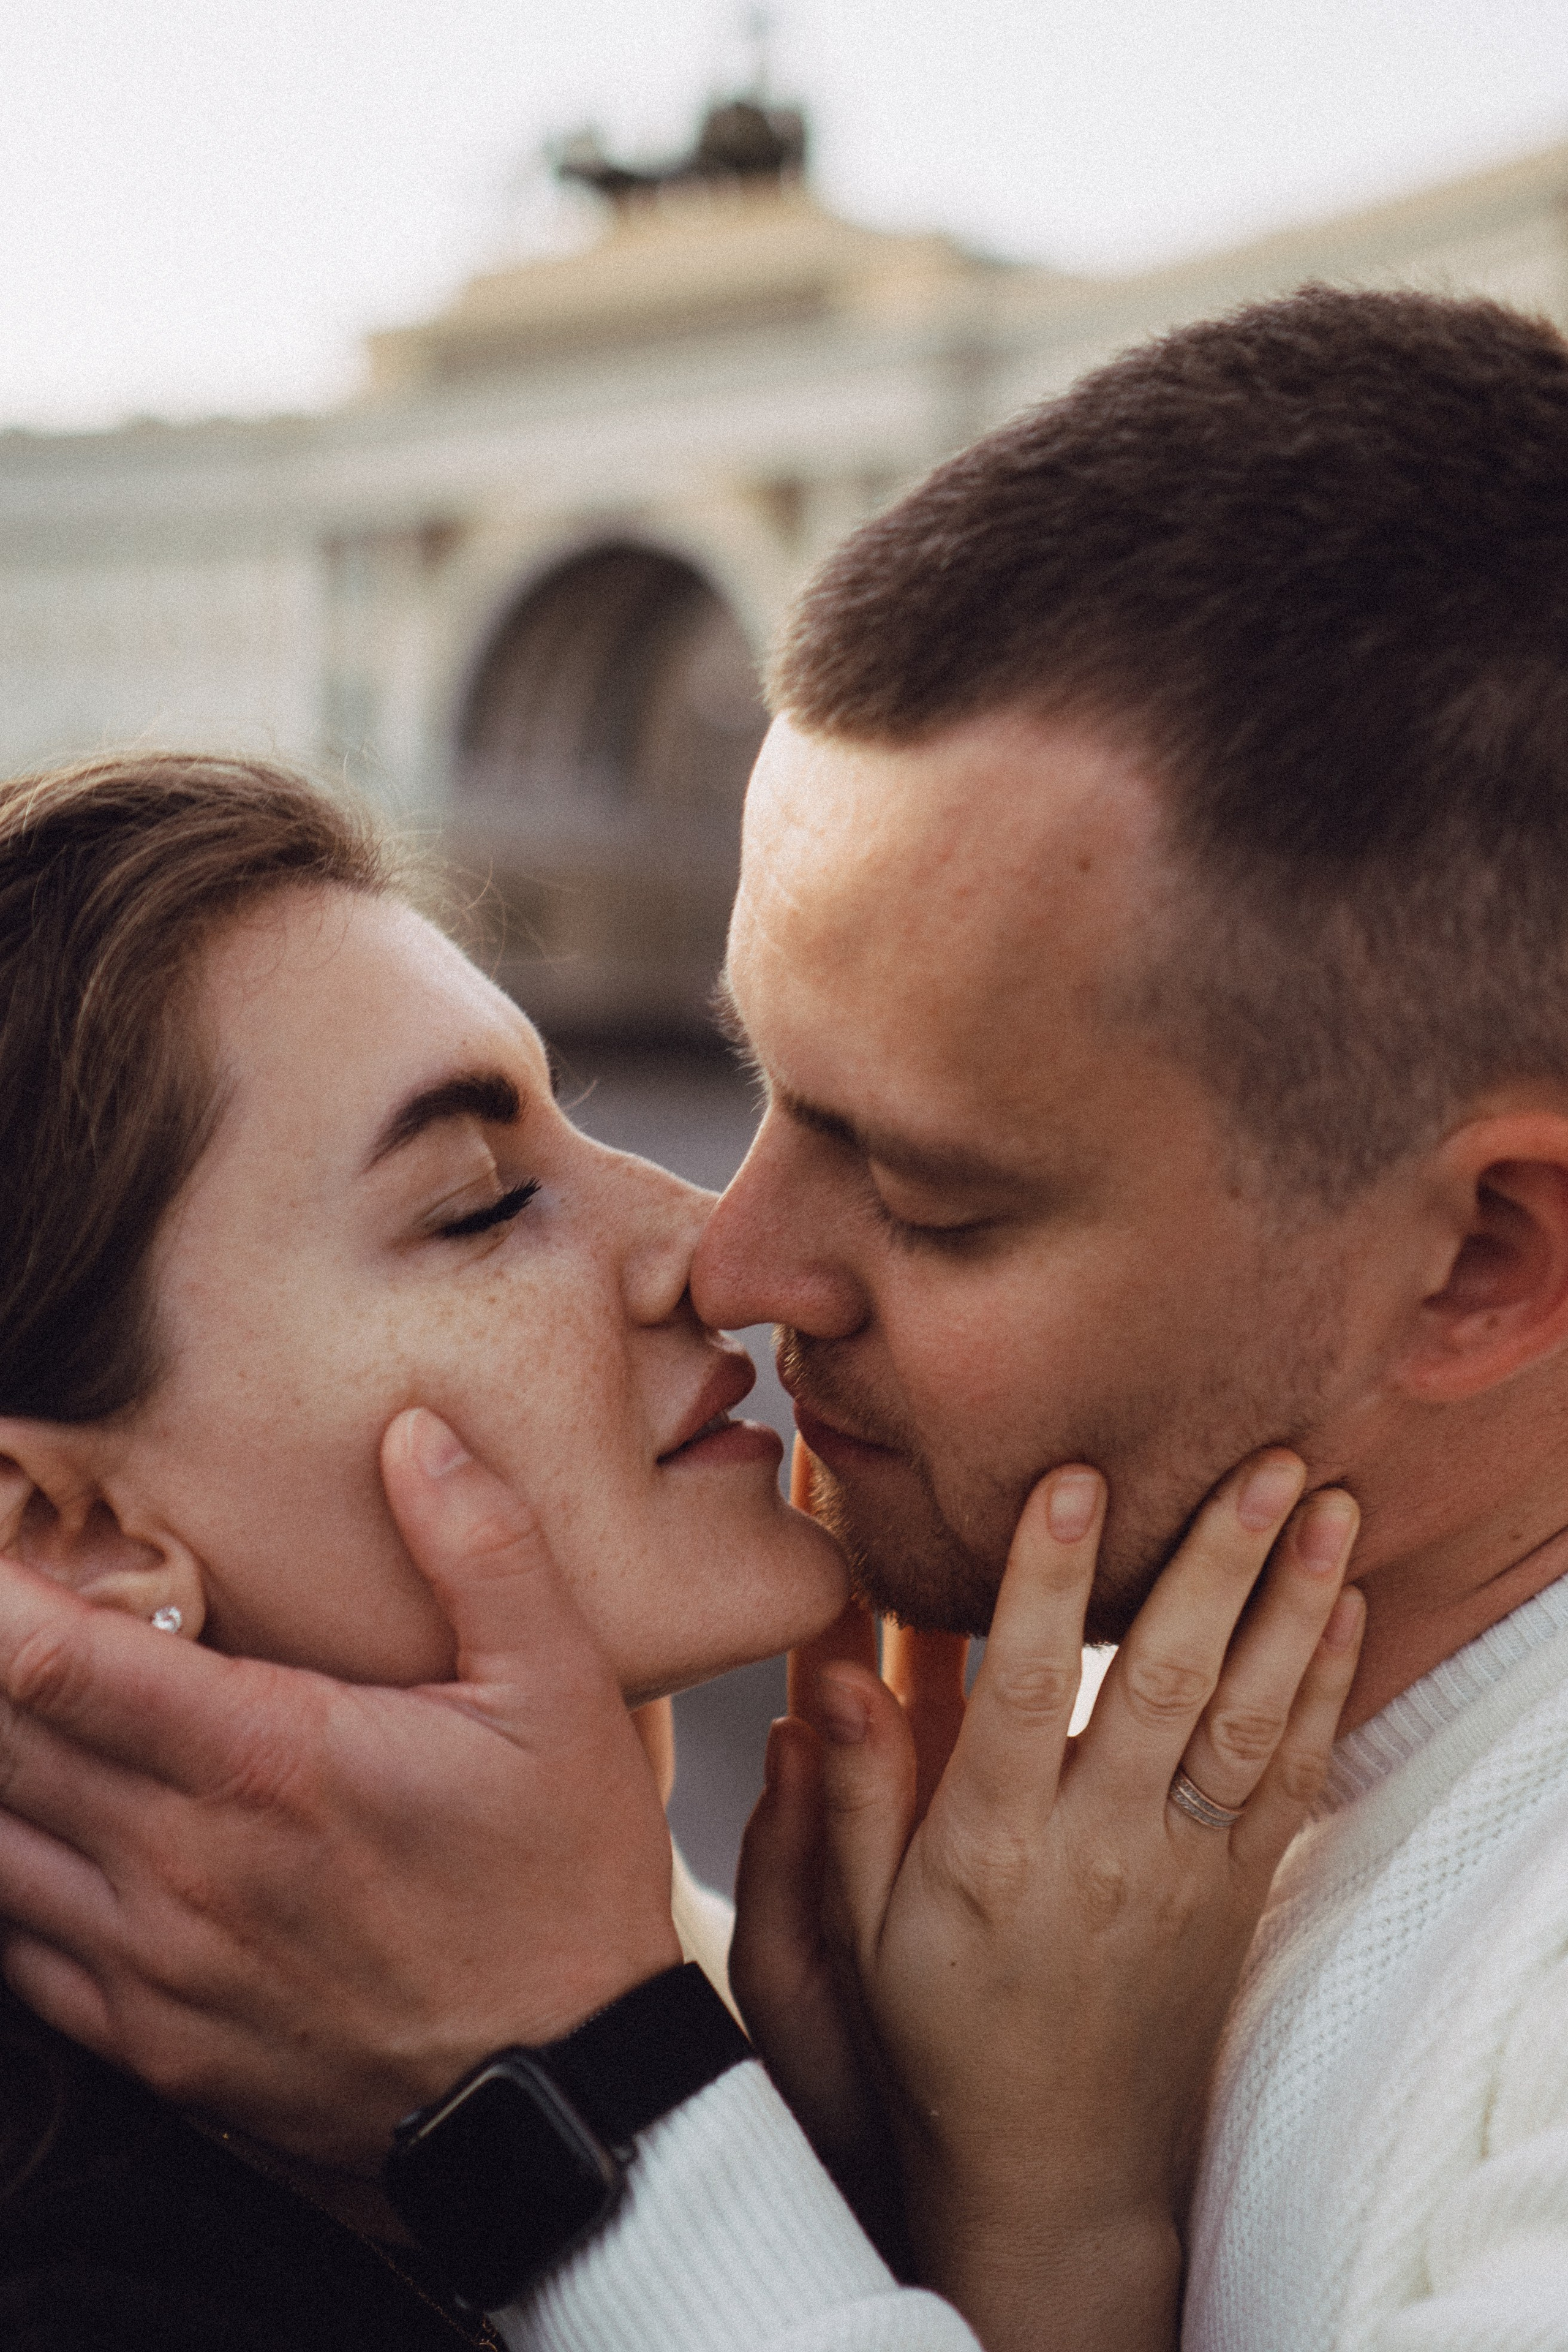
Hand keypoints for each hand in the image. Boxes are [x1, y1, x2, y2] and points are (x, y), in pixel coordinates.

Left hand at [0, 1407, 680, 2170]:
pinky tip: (38, 1826)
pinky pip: (19, 1946)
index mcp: (268, 1761)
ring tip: (18, 1705)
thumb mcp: (560, 1693)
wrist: (566, 2107)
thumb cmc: (561, 1887)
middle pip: (0, 1741)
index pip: (57, 1662)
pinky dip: (11, 1869)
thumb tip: (412, 1430)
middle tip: (0, 1606)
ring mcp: (153, 1966)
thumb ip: (482, 1547)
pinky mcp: (150, 2044)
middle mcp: (181, 1865)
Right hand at [733, 1449, 1362, 2351]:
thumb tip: (828, 1676)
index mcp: (993, 1852)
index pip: (1026, 1690)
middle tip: (1261, 1457)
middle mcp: (1101, 1852)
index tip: (1073, 1478)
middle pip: (1169, 1684)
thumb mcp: (856, 1933)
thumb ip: (851, 1799)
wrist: (1057, 2170)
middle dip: (1219, 1562)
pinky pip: (1295, 1779)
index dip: (1049, 1581)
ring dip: (1297, 1605)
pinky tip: (1346, 1606)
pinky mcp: (1237, 1894)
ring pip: (1254, 1720)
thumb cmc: (940, 2033)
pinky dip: (1327, 1687)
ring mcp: (1183, 1873)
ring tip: (1329, 1503)